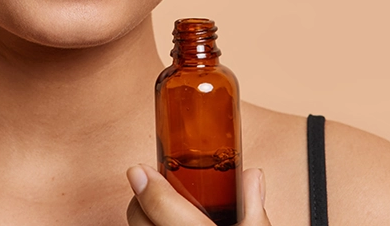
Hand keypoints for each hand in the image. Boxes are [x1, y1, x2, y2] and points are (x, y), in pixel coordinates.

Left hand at [126, 165, 270, 225]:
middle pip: (137, 216)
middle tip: (158, 184)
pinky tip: (170, 223)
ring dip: (147, 215)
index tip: (137, 169)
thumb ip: (252, 203)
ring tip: (168, 206)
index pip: (158, 206)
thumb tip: (250, 173)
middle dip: (143, 197)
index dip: (146, 185)